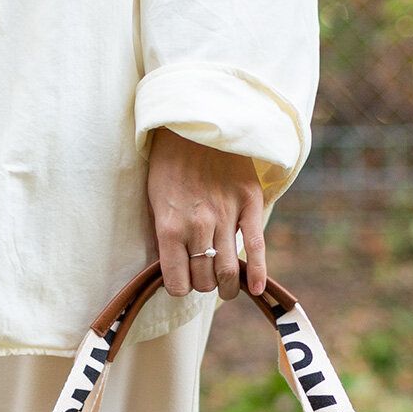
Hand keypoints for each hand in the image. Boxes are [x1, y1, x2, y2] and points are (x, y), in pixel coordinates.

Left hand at [146, 130, 267, 299]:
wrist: (194, 123)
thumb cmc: (168, 164)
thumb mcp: (154, 200)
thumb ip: (166, 235)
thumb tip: (175, 268)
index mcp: (169, 228)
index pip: (177, 282)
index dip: (180, 287)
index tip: (183, 281)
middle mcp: (197, 226)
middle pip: (205, 280)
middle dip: (204, 284)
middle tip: (204, 277)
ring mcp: (225, 215)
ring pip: (227, 270)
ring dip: (227, 284)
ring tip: (227, 286)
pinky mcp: (248, 202)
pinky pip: (256, 245)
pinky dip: (257, 272)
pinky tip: (256, 288)